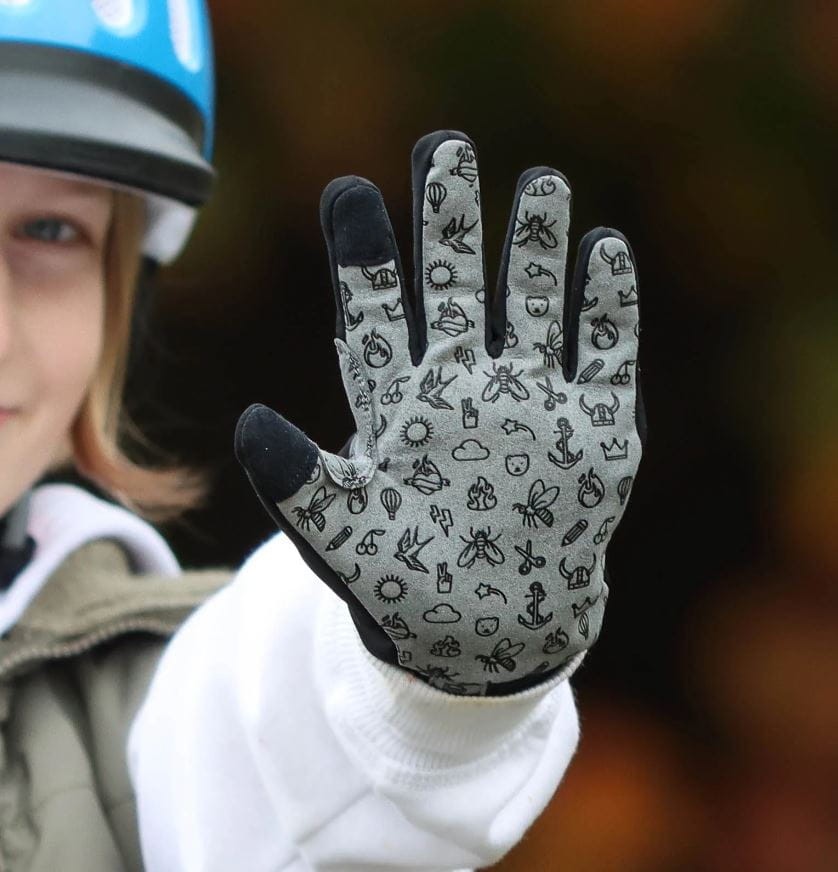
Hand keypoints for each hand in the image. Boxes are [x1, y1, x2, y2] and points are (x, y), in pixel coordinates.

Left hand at [235, 130, 645, 694]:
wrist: (490, 630)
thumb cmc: (409, 585)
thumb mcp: (343, 538)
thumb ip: (298, 484)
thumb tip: (247, 424)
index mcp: (400, 406)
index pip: (376, 315)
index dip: (362, 256)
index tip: (348, 191)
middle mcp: (464, 390)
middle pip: (454, 289)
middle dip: (449, 223)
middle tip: (443, 147)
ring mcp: (531, 404)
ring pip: (532, 306)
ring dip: (534, 249)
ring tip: (539, 181)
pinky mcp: (591, 431)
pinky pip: (603, 356)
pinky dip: (606, 308)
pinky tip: (605, 251)